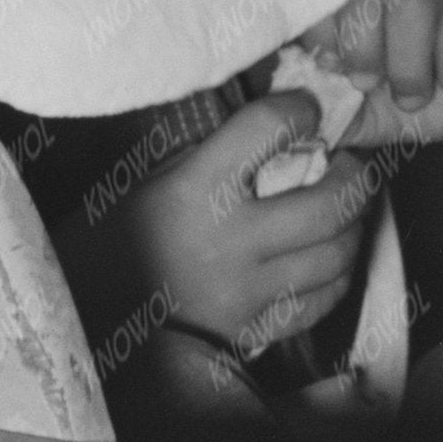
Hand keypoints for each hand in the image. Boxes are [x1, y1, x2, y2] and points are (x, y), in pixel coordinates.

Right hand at [91, 95, 381, 365]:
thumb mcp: (150, 183)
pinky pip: (321, 301)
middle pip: (329, 203)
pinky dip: (337, 274)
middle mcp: (231, 240)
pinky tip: (329, 258)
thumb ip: (213, 158)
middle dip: (355, 175)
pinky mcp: (254, 331)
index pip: (268, 129)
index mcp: (197, 190)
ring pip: (336, 255)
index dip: (300, 110)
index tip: (307, 110)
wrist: (87, 321)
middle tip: (350, 163)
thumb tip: (277, 130)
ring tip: (345, 209)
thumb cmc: (111, 242)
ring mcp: (247, 292)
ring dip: (353, 225)